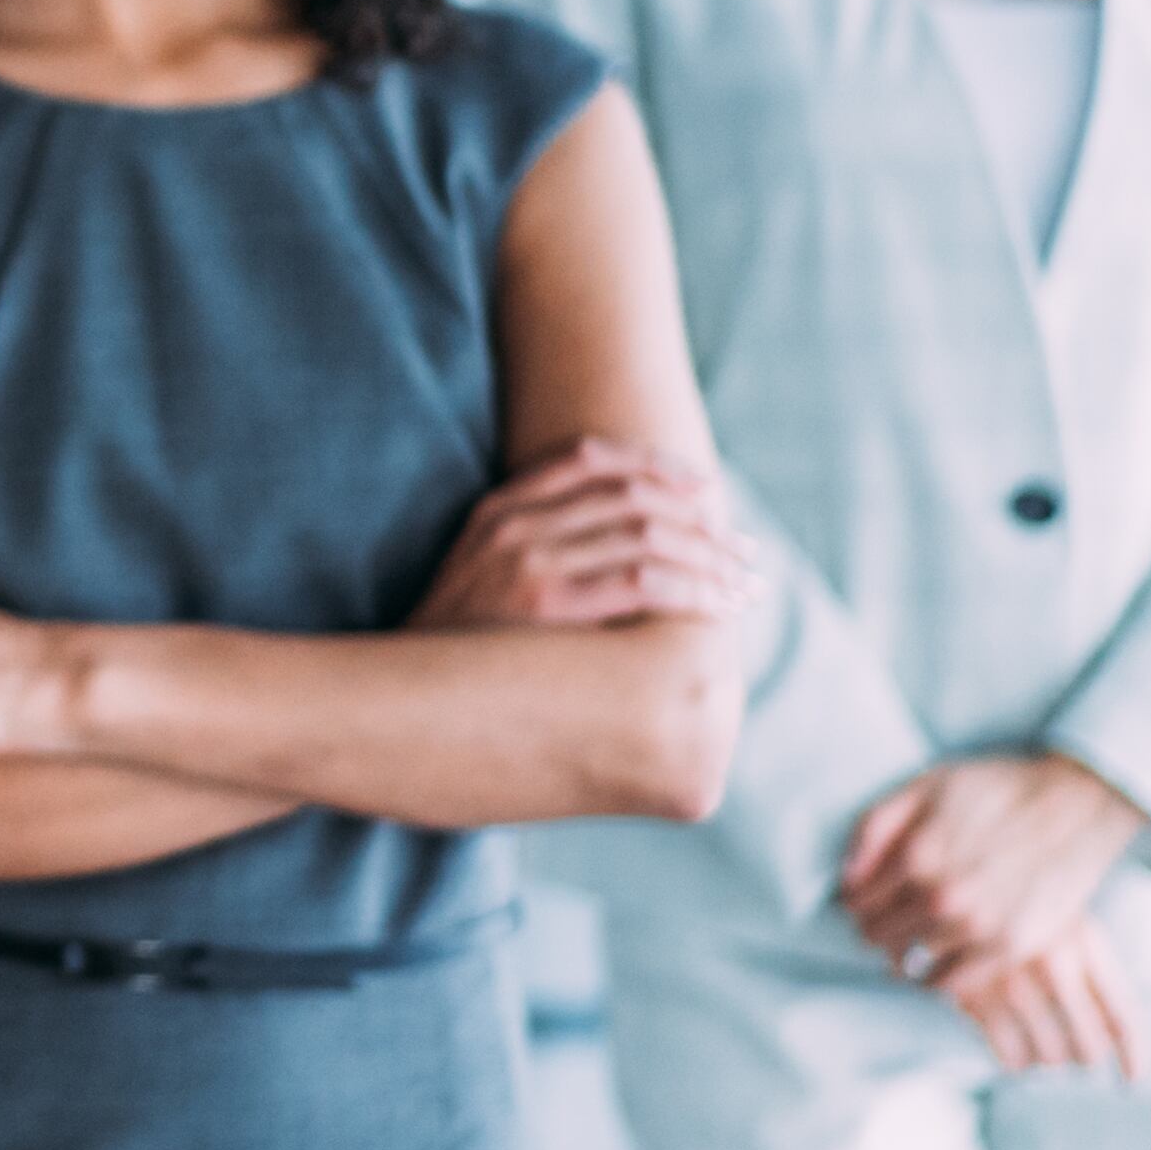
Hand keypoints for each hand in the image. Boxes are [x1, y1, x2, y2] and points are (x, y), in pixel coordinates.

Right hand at [412, 440, 749, 633]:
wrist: (406, 693)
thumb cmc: (459, 645)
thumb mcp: (479, 573)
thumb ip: (533, 545)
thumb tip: (620, 544)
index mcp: (498, 506)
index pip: (591, 456)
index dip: (657, 465)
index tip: (705, 488)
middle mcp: (514, 521)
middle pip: (634, 495)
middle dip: (703, 520)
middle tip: (744, 552)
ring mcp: (527, 559)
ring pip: (650, 534)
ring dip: (710, 559)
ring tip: (743, 588)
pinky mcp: (545, 602)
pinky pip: (643, 581)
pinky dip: (692, 591)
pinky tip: (716, 610)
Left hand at [843, 748, 1148, 990]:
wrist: (1076, 806)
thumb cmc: (998, 790)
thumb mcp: (926, 787)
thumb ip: (875, 827)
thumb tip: (846, 874)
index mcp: (916, 857)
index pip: (856, 902)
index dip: (855, 901)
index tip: (864, 899)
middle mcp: (942, 898)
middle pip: (878, 935)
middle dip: (874, 928)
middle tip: (888, 920)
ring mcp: (978, 927)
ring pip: (911, 963)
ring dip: (902, 955)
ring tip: (912, 940)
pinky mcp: (1011, 948)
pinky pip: (953, 984)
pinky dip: (936, 978)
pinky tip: (940, 960)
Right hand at [942, 916, 1141, 1079]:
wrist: (948, 881)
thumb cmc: (1016, 903)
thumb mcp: (1062, 919)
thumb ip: (1092, 970)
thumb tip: (1111, 1038)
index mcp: (1083, 942)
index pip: (1122, 1016)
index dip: (1133, 1054)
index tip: (1132, 1078)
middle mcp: (1052, 964)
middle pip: (1089, 1045)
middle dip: (1085, 1056)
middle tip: (1078, 1056)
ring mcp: (1011, 981)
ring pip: (1050, 1056)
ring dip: (1049, 1060)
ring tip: (1042, 1049)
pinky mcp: (972, 994)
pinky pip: (1008, 1054)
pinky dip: (1015, 1061)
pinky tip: (1012, 1051)